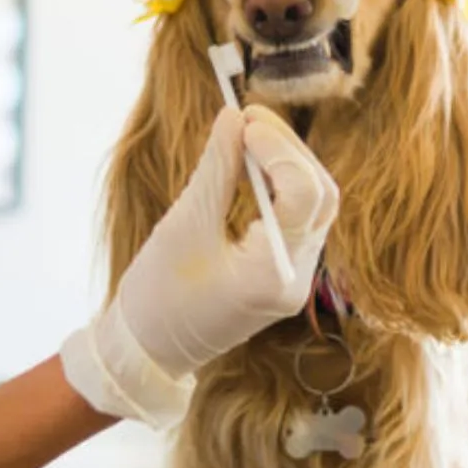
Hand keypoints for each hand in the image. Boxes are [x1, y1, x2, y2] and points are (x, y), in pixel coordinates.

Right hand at [61, 105, 336, 428]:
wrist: (147, 352)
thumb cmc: (157, 296)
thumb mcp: (185, 224)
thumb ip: (217, 168)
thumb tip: (234, 116)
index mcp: (273, 273)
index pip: (305, 194)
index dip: (280, 148)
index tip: (245, 119)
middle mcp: (297, 278)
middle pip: (320, 196)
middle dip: (288, 150)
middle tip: (247, 118)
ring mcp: (295, 279)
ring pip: (314, 205)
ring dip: (286, 165)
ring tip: (246, 137)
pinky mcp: (283, 275)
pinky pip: (297, 220)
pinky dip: (278, 187)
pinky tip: (251, 167)